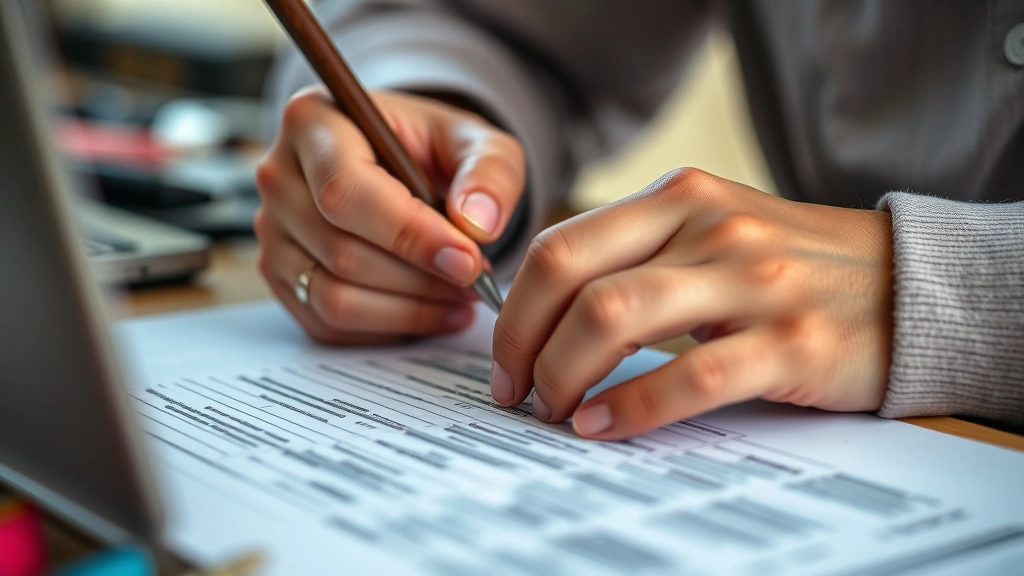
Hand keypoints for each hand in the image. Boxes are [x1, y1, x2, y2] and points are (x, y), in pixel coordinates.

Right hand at [255, 87, 524, 343]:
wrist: (404, 166)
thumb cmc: (433, 150)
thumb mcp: (477, 141)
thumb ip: (489, 172)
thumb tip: (477, 224)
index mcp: (313, 122)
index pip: (346, 191)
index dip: (411, 235)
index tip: (468, 259)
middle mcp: (278, 177)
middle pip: (342, 251)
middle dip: (421, 278)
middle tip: (477, 280)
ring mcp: (272, 233)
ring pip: (334, 297)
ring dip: (410, 310)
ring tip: (463, 298)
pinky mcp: (281, 278)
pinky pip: (328, 324)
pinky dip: (389, 328)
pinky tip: (434, 311)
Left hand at [491, 169, 893, 438]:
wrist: (913, 286)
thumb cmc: (796, 268)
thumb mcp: (714, 235)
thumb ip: (641, 256)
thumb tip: (550, 313)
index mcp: (680, 198)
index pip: (560, 245)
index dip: (516, 309)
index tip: (506, 357)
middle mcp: (709, 226)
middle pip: (570, 276)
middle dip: (523, 342)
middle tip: (517, 391)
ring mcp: (751, 281)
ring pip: (615, 316)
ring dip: (564, 373)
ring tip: (556, 411)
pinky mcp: (791, 341)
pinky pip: (690, 374)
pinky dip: (632, 406)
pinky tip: (604, 426)